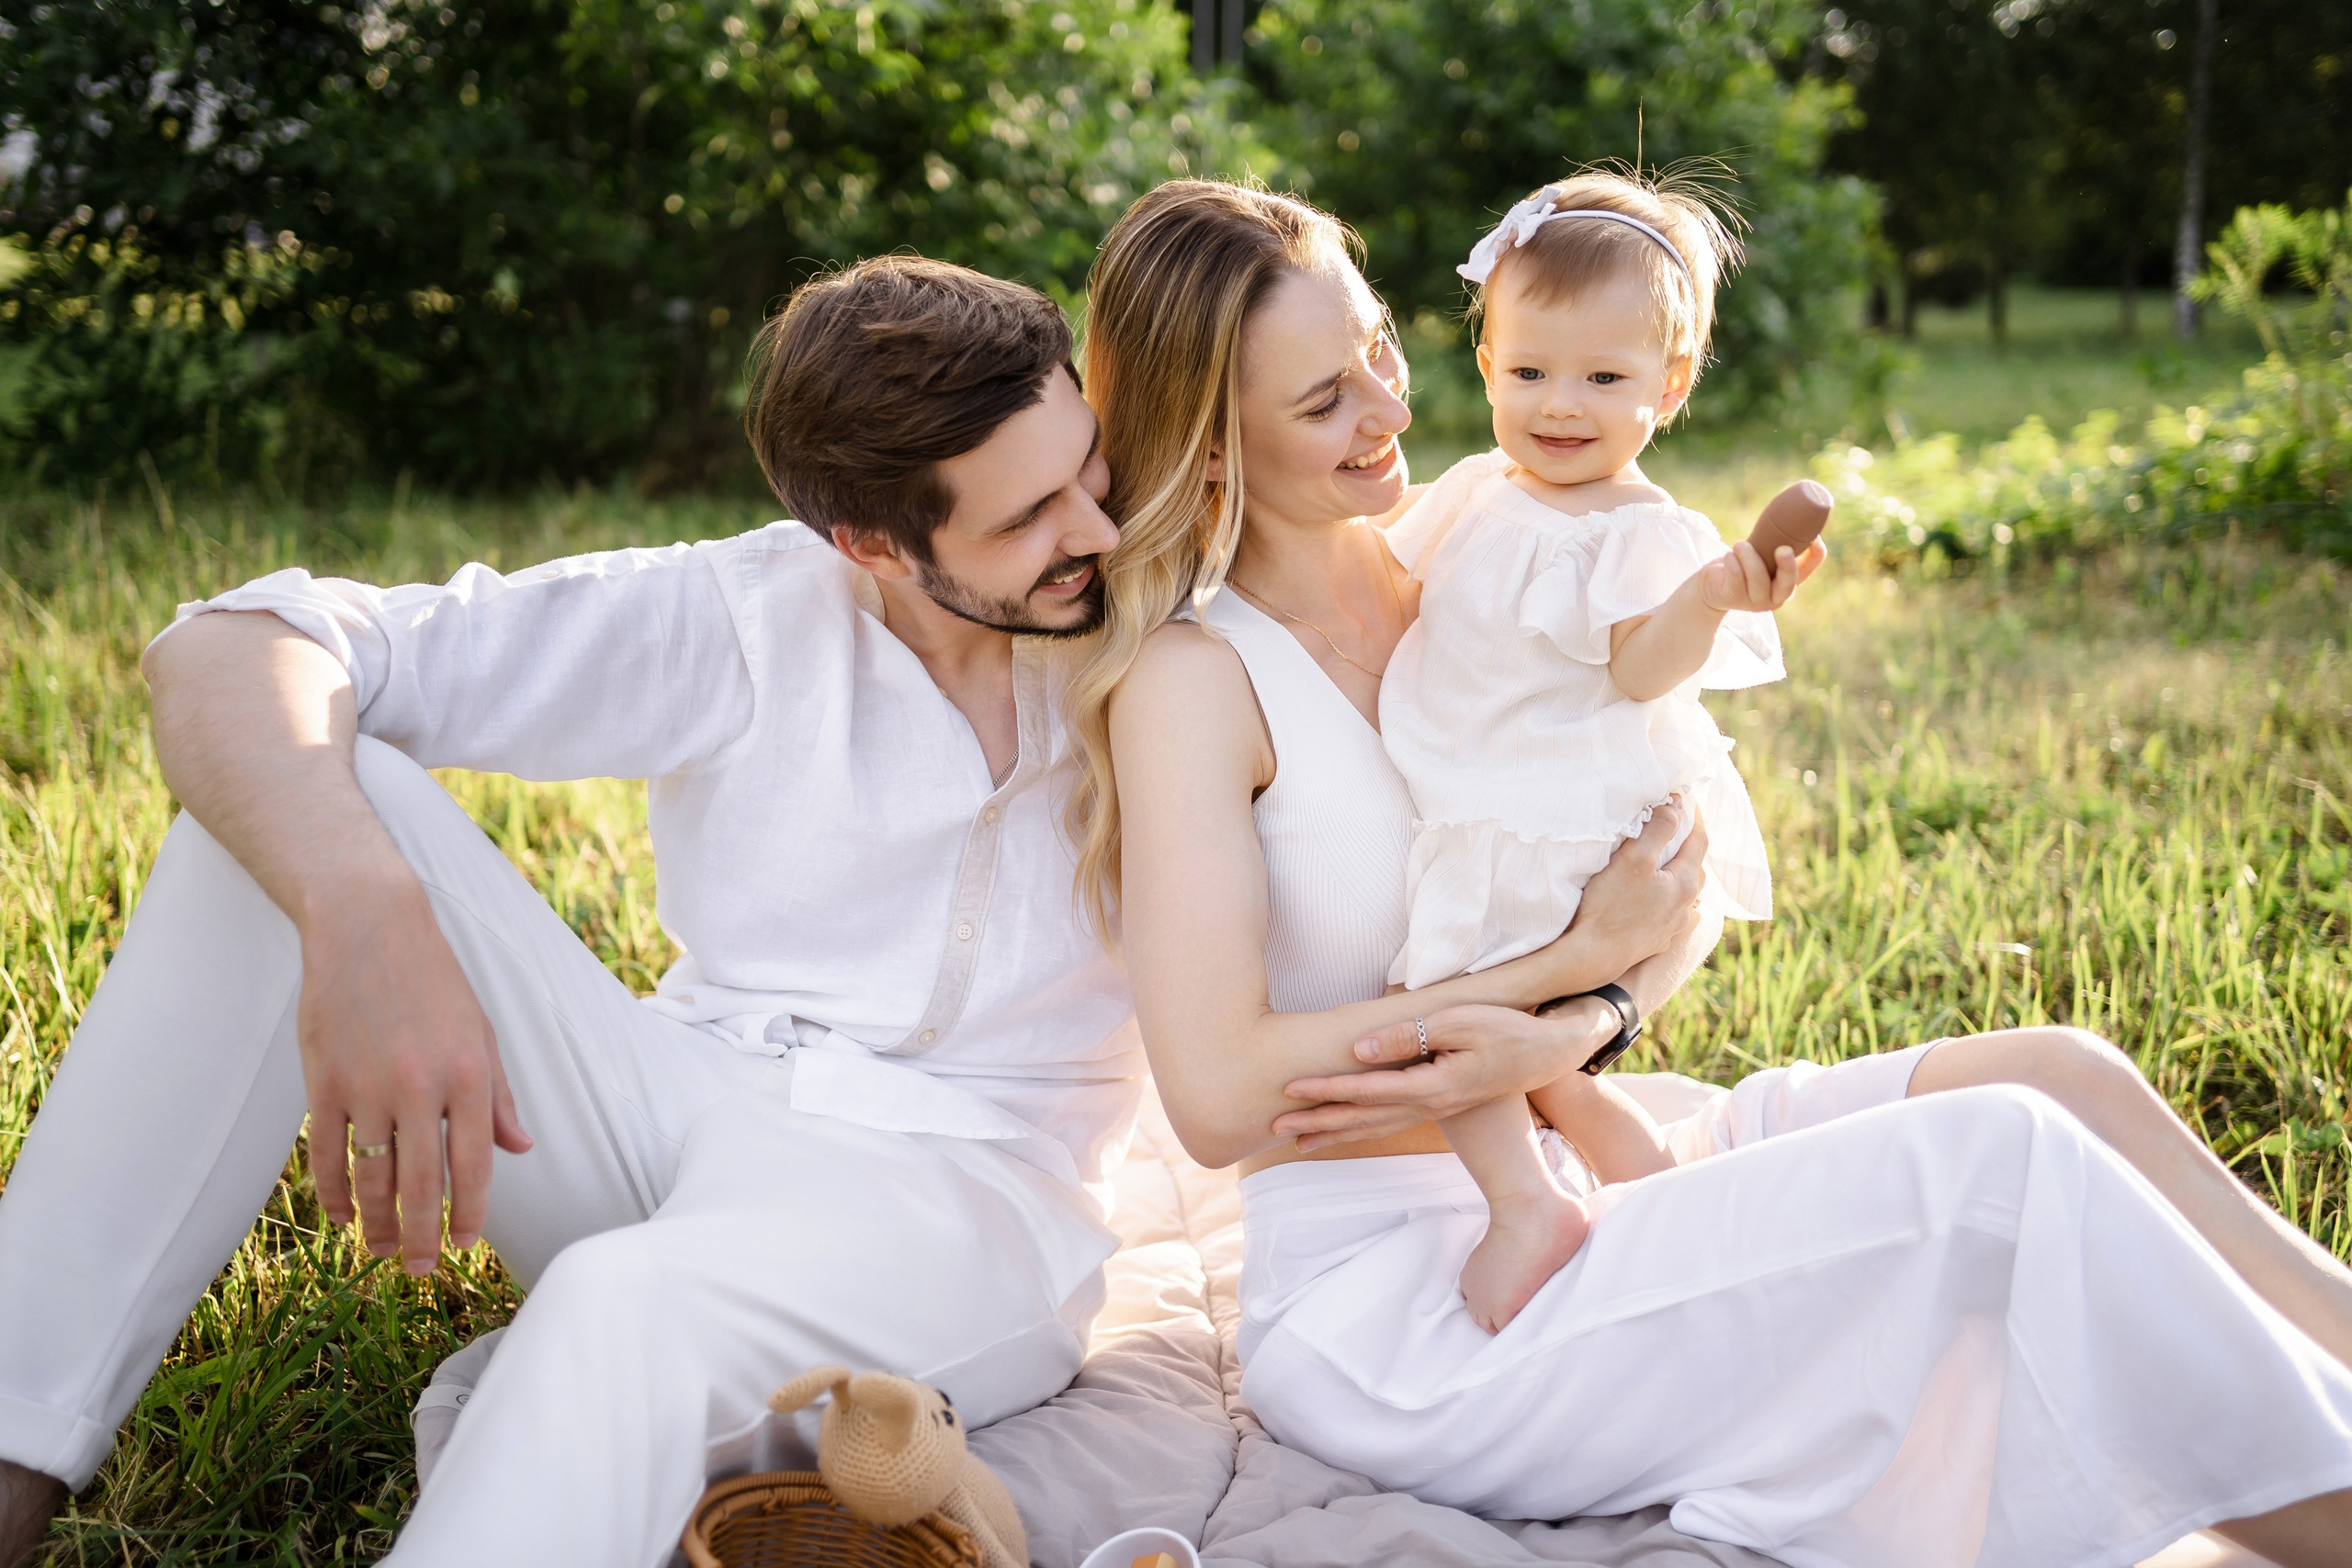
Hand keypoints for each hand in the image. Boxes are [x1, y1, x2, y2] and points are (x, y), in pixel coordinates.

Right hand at [297, 862, 530, 1273]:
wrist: (368, 928)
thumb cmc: (434, 982)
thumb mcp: (482, 1033)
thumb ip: (499, 1096)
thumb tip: (520, 1149)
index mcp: (470, 1076)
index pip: (474, 1165)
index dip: (470, 1213)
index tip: (465, 1244)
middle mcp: (421, 1087)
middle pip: (420, 1184)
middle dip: (422, 1236)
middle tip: (421, 1270)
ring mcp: (368, 1088)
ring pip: (371, 1178)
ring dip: (375, 1224)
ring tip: (381, 1250)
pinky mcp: (324, 1082)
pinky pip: (327, 1154)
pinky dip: (333, 1193)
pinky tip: (341, 1216)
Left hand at [1273, 1000, 1616, 1152]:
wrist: (1546, 1053)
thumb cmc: (1507, 1029)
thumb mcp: (1461, 1021)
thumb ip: (1409, 1035)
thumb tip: (1359, 1048)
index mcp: (1432, 1085)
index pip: (1366, 1090)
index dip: (1326, 1089)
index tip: (1290, 1088)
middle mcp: (1428, 1103)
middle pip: (1362, 1116)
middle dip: (1317, 1120)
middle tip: (1273, 1125)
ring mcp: (1433, 1107)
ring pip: (1373, 1125)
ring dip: (1333, 1131)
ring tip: (1295, 1139)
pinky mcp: (1437, 1102)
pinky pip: (1389, 1121)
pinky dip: (1360, 1128)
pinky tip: (1342, 1131)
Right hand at [1539, 798, 1708, 987]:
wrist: (1592, 957)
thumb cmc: (1611, 906)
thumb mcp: (1635, 858)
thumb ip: (1659, 829)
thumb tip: (1677, 806)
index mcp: (1684, 883)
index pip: (1699, 841)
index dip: (1694, 817)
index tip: (1685, 798)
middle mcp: (1684, 907)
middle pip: (1695, 869)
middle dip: (1688, 846)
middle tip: (1675, 828)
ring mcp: (1671, 928)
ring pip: (1684, 895)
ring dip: (1679, 875)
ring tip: (1666, 863)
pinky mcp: (1654, 942)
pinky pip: (1670, 915)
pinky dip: (1667, 900)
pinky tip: (1657, 900)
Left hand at [1697, 536, 1827, 613]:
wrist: (1714, 585)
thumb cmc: (1743, 565)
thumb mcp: (1762, 553)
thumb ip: (1776, 540)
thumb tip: (1794, 510)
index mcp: (1788, 582)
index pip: (1807, 571)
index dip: (1816, 555)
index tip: (1814, 537)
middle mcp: (1775, 596)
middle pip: (1788, 585)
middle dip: (1787, 567)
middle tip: (1783, 549)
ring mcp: (1754, 601)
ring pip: (1757, 580)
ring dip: (1749, 558)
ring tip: (1740, 544)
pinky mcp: (1733, 598)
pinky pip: (1736, 579)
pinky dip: (1732, 563)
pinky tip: (1728, 556)